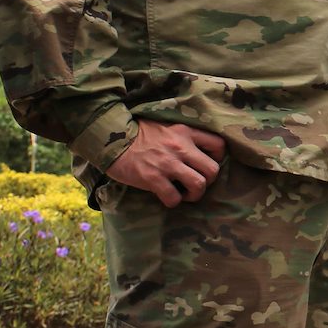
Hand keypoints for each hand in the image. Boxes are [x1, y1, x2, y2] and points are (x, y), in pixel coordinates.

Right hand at [107, 121, 226, 206]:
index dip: (217, 158)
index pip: (218, 145)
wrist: (109, 139)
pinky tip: (167, 197)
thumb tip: (197, 151)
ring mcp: (167, 163)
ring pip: (199, 185)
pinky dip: (173, 201)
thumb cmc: (137, 134)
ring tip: (185, 194)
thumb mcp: (165, 126)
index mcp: (185, 132)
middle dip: (208, 181)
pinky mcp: (152, 178)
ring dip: (195, 194)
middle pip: (213, 170)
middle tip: (196, 184)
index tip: (205, 165)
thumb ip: (182, 136)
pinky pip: (174, 197)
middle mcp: (180, 147)